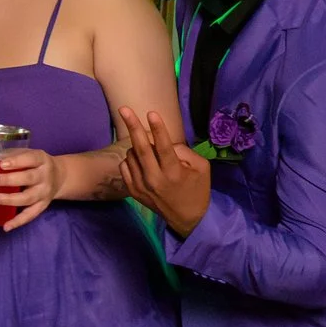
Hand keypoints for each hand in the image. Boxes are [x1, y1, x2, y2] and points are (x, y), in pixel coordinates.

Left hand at [0, 147, 57, 231]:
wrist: (60, 177)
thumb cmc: (35, 164)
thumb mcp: (29, 154)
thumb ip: (13, 155)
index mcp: (42, 160)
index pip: (31, 159)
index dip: (17, 161)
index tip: (2, 164)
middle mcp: (45, 177)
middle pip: (29, 178)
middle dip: (9, 180)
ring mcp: (44, 193)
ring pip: (28, 198)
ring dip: (10, 199)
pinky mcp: (42, 206)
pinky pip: (30, 215)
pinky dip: (18, 222)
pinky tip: (6, 226)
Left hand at [118, 106, 211, 237]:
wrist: (186, 217)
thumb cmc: (197, 188)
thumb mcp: (201, 168)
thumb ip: (184, 152)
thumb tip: (165, 142)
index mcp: (174, 173)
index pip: (164, 147)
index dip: (158, 129)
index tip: (151, 113)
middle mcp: (155, 179)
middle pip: (141, 148)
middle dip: (132, 126)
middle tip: (123, 109)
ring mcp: (141, 186)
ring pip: (131, 155)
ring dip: (138, 146)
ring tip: (150, 151)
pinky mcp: (132, 190)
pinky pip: (125, 166)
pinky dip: (131, 159)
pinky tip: (142, 163)